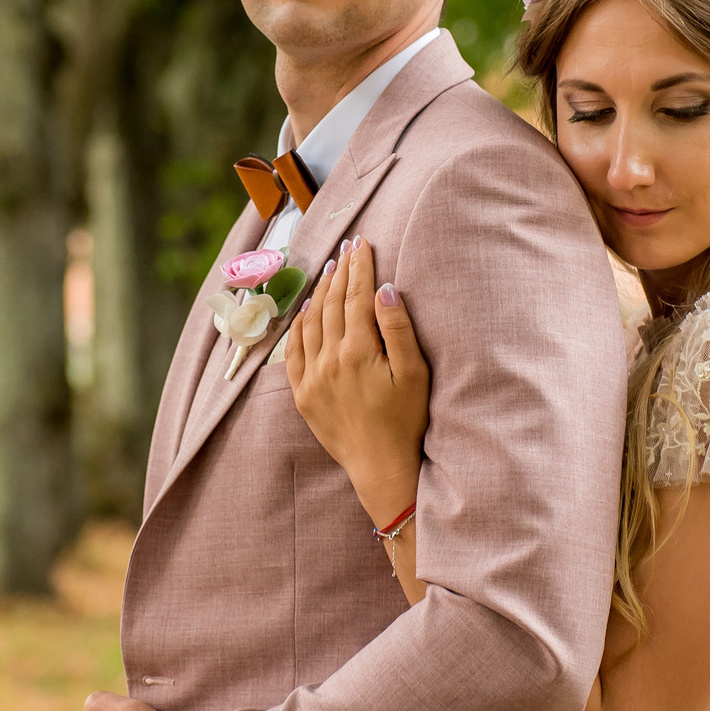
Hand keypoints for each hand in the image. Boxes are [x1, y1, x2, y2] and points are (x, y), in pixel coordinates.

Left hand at [285, 237, 430, 524]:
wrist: (381, 467)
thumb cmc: (406, 421)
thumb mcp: (414, 373)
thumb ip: (398, 328)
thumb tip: (385, 289)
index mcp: (359, 351)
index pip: (357, 296)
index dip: (360, 267)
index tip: (362, 243)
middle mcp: (330, 359)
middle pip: (334, 304)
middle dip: (341, 272)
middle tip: (347, 248)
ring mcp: (312, 377)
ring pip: (311, 322)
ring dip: (320, 293)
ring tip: (328, 271)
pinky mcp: (303, 394)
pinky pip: (294, 350)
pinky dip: (300, 325)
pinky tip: (306, 311)